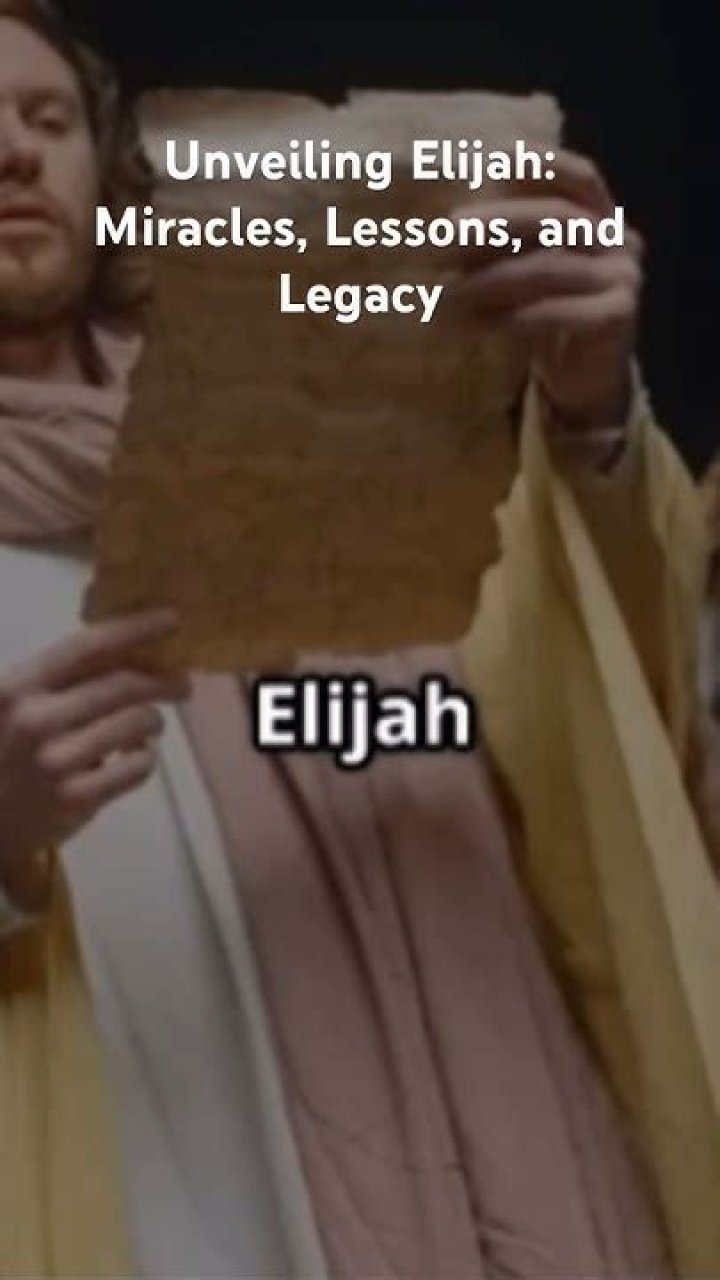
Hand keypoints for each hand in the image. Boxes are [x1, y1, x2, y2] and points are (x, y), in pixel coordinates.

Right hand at [0, 609, 189, 905]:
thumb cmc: (6, 749)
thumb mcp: (19, 702)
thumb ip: (65, 677)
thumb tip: (136, 649)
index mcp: (19, 686)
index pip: (88, 646)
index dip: (135, 628)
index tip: (171, 618)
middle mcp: (36, 720)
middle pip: (125, 685)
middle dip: (165, 680)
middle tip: (182, 683)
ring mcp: (57, 761)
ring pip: (140, 722)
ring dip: (153, 720)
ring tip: (147, 724)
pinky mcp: (77, 798)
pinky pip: (140, 766)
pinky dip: (145, 758)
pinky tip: (132, 757)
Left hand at [450, 149, 643, 426]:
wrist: (585, 383)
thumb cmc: (549, 320)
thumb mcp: (529, 275)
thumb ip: (509, 246)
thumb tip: (443, 230)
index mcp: (602, 219)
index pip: (580, 178)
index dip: (544, 164)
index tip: (497, 157)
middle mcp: (620, 241)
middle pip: (557, 219)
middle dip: (498, 222)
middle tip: (448, 235)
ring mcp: (623, 278)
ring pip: (551, 267)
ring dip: (495, 279)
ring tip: (452, 292)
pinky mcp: (617, 317)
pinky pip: (562, 311)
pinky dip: (520, 316)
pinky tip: (485, 324)